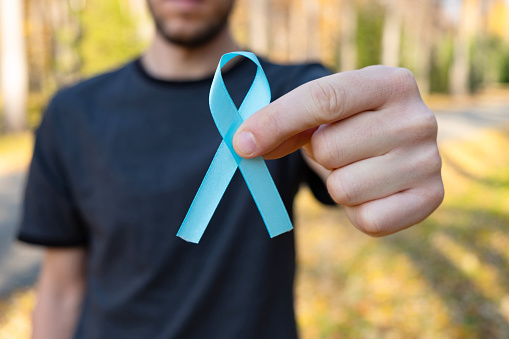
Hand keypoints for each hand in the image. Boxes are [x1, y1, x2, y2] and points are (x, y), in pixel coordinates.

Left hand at [233, 66, 443, 236]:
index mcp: (389, 82)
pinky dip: (357, 213)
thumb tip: (245, 145)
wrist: (396, 148)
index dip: (275, 121)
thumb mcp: (320, 112)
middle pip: (328, 149)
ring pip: (343, 189)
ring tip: (357, 169)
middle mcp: (418, 118)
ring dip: (338, 184)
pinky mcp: (432, 198)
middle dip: (321, 154)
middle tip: (340, 149)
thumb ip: (282, 123)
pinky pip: (368, 220)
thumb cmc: (350, 125)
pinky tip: (372, 193)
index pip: (323, 98)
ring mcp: (429, 160)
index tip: (242, 143)